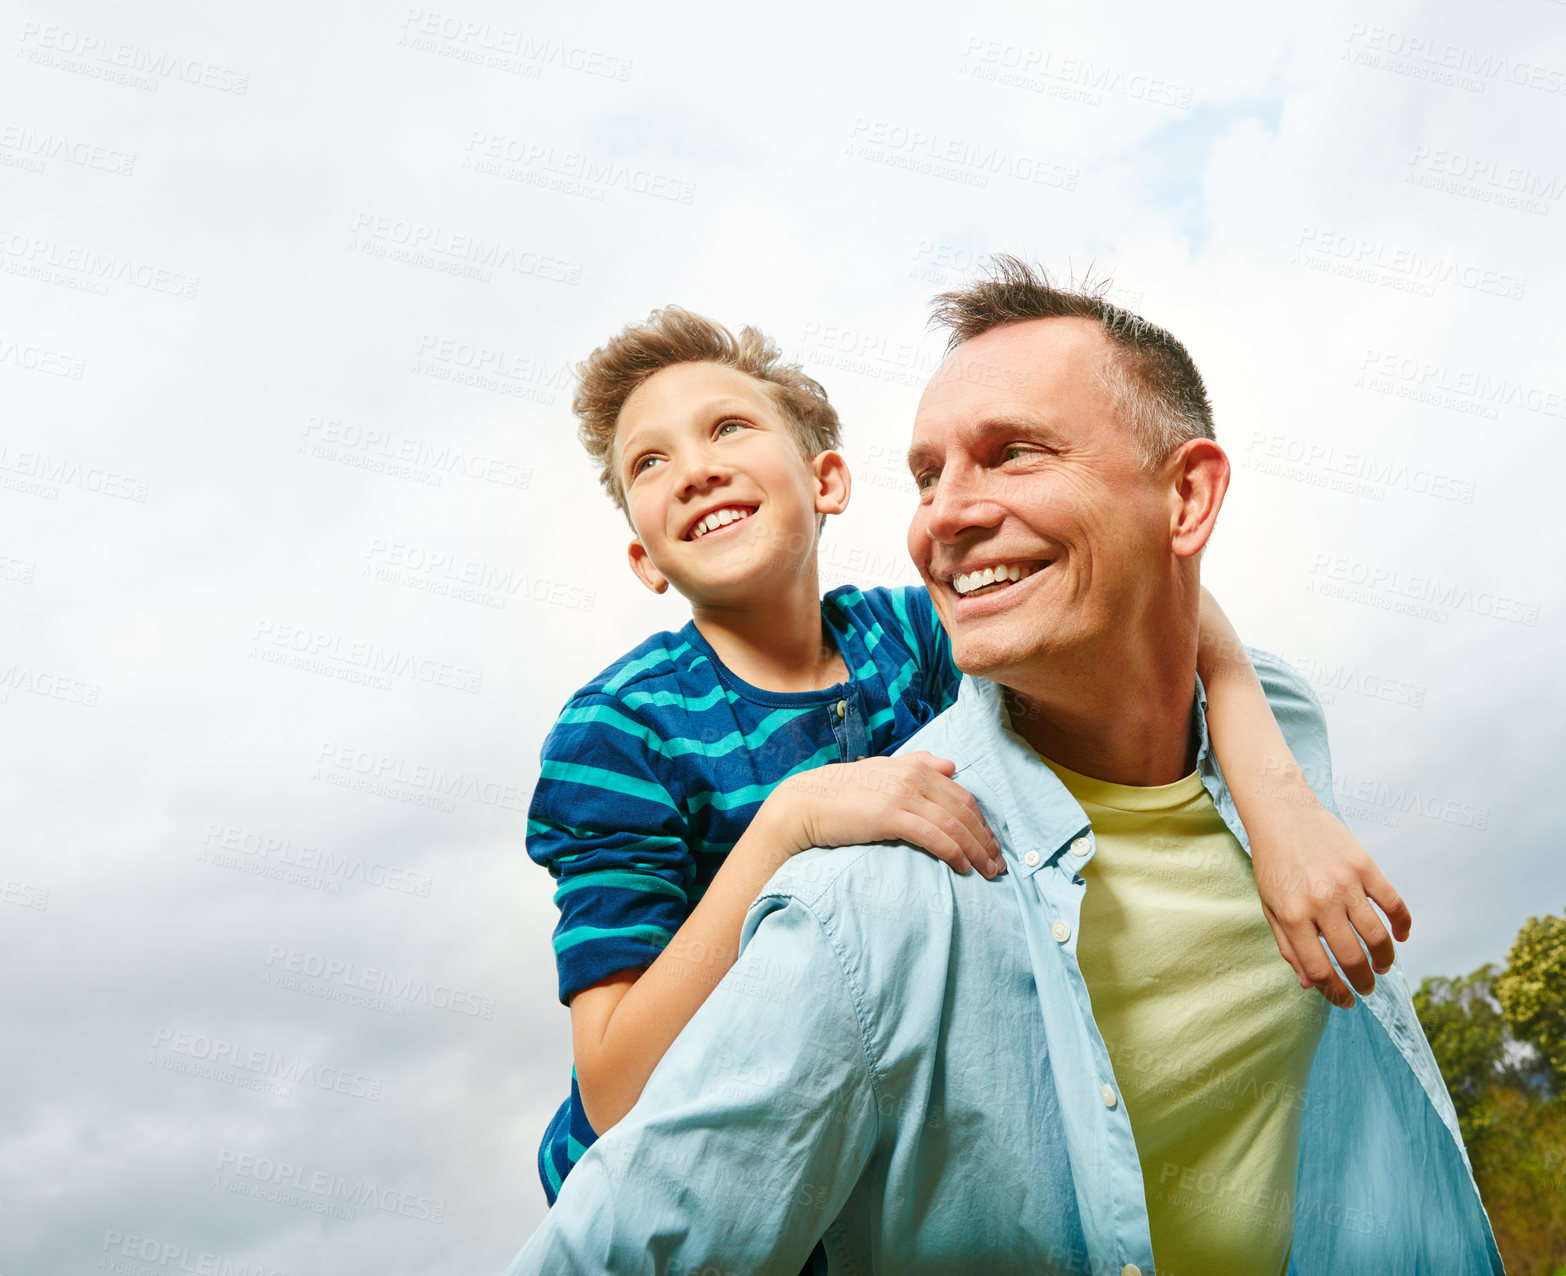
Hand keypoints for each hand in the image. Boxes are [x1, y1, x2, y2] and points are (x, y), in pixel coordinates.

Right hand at [767, 752, 1004, 877]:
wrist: (806, 802)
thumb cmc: (843, 792)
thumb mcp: (883, 771)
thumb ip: (917, 764)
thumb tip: (951, 764)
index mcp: (917, 767)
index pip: (962, 796)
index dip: (982, 822)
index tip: (992, 844)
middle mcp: (915, 777)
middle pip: (964, 810)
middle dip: (985, 839)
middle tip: (998, 864)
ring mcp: (903, 795)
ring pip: (954, 825)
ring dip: (976, 850)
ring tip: (987, 871)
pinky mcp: (890, 816)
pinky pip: (933, 836)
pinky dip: (953, 852)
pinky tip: (962, 867)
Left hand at [1250, 793, 1411, 1008]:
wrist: (1283, 813)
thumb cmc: (1273, 863)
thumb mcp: (1269, 906)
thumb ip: (1288, 945)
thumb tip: (1310, 984)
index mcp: (1292, 915)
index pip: (1320, 969)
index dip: (1334, 992)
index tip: (1344, 1000)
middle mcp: (1320, 902)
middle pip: (1353, 958)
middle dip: (1363, 982)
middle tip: (1366, 987)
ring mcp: (1346, 884)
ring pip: (1377, 936)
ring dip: (1384, 959)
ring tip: (1381, 966)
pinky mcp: (1365, 867)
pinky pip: (1394, 903)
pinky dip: (1402, 924)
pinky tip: (1400, 936)